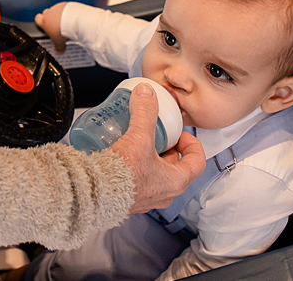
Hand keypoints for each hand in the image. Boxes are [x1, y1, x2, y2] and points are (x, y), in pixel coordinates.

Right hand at [34, 2, 68, 52]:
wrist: (74, 21)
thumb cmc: (64, 31)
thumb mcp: (59, 43)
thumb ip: (58, 47)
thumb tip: (58, 52)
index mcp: (44, 22)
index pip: (37, 19)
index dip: (40, 22)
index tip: (45, 26)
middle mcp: (49, 13)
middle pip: (45, 13)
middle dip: (50, 18)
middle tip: (56, 25)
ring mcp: (57, 8)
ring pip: (55, 10)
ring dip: (59, 14)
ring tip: (65, 22)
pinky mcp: (66, 4)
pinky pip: (64, 7)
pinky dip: (67, 11)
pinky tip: (71, 17)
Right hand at [109, 83, 205, 213]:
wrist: (96, 194)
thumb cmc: (123, 175)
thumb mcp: (139, 137)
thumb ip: (144, 112)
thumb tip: (147, 93)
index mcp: (176, 181)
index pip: (197, 161)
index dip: (191, 143)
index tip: (179, 133)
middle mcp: (165, 193)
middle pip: (175, 166)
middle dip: (166, 148)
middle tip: (155, 133)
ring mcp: (147, 198)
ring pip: (156, 174)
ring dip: (150, 158)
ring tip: (136, 142)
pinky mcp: (129, 199)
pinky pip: (138, 181)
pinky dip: (134, 168)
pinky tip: (121, 156)